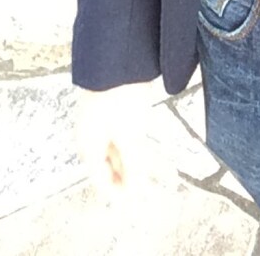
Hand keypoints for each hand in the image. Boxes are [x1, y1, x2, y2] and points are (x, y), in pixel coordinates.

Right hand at [74, 78, 165, 198]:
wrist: (117, 53)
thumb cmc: (117, 95)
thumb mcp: (128, 135)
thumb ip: (134, 167)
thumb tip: (137, 196)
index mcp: (88, 145)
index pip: (101, 180)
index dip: (120, 195)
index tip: (141, 207)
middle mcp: (95, 135)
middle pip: (115, 167)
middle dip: (136, 182)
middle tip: (157, 196)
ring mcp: (107, 121)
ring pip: (127, 153)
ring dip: (146, 166)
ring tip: (170, 178)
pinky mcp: (121, 108)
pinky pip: (134, 137)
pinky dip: (147, 149)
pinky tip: (164, 156)